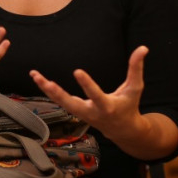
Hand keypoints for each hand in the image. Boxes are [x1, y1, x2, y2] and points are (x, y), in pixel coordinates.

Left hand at [30, 46, 177, 159]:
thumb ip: (136, 68)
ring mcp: (81, 113)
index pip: (95, 95)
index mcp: (107, 107)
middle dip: (57, 94)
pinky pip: (59, 101)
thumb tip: (143, 48)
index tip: (77, 71)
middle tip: (46, 82)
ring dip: (47, 89)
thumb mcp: (135, 88)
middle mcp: (91, 112)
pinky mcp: (75, 111)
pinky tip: (39, 79)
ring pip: (60, 102)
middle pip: (70, 104)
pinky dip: (48, 90)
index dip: (86, 84)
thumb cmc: (129, 106)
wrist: (123, 130)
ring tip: (35, 75)